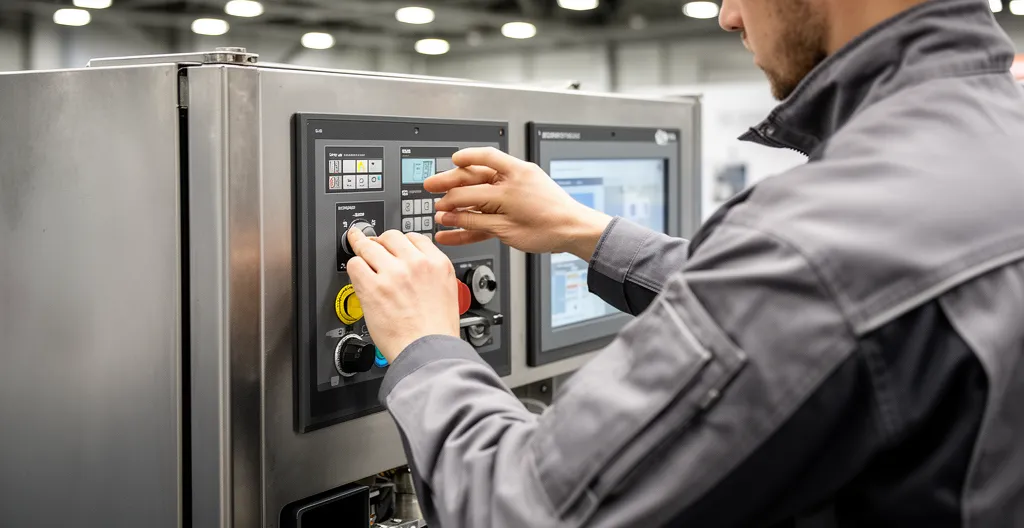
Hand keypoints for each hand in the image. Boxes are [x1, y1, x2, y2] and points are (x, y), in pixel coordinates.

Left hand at [346, 228, 460, 362]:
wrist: (428, 350)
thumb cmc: (437, 331)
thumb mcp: (448, 292)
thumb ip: (431, 275)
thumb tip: (416, 269)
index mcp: (437, 263)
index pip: (414, 238)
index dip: (401, 242)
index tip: (394, 247)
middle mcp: (416, 263)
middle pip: (390, 236)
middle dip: (381, 243)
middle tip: (374, 248)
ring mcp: (393, 273)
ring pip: (369, 246)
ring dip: (363, 251)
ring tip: (359, 254)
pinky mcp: (373, 287)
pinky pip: (355, 265)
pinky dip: (354, 268)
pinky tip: (357, 275)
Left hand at [425, 147, 612, 259]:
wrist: (572, 226)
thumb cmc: (552, 206)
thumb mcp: (531, 181)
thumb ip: (504, 180)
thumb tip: (477, 178)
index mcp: (519, 170)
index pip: (488, 157)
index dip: (468, 157)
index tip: (453, 159)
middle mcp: (512, 186)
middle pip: (471, 179)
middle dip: (446, 181)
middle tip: (430, 185)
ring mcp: (508, 207)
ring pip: (470, 202)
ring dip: (449, 206)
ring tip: (438, 210)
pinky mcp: (506, 228)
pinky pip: (476, 226)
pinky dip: (458, 227)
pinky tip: (447, 227)